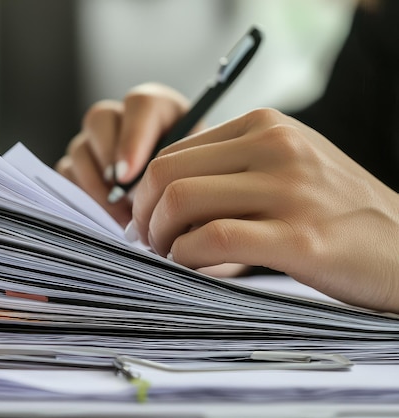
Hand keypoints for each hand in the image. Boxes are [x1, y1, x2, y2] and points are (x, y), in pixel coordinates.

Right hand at [55, 83, 189, 225]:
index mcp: (156, 109)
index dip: (132, 138)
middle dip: (107, 159)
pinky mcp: (76, 166)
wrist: (173, 201)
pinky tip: (104, 215)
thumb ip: (176, 169)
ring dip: (96, 185)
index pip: (140, 104)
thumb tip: (143, 187)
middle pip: (99, 119)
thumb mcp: (193, 171)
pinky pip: (66, 175)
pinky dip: (82, 196)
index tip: (129, 174)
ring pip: (79, 150)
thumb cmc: (187, 184)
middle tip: (120, 194)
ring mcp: (93, 141)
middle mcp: (120, 118)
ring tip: (118, 214)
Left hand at [129, 107, 398, 311]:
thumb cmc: (335, 212)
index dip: (145, 192)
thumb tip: (157, 197)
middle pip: (167, 174)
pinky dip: (187, 256)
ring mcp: (290, 189)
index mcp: (265, 126)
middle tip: (149, 243)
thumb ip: (229, 169)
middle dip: (144, 214)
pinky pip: (214, 239)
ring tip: (170, 257)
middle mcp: (275, 146)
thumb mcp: (286, 166)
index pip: (173, 152)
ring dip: (160, 237)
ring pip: (182, 200)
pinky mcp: (300, 237)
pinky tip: (193, 267)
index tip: (146, 220)